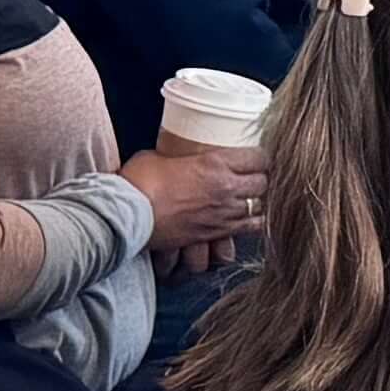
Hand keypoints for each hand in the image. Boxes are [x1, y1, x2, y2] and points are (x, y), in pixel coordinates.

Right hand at [119, 142, 261, 252]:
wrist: (126, 216)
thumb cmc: (137, 183)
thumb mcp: (159, 157)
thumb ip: (179, 158)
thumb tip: (179, 160)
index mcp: (214, 162)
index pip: (258, 157)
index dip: (260, 157)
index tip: (257, 158)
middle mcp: (226, 187)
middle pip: (263, 182)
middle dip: (261, 179)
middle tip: (254, 178)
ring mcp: (224, 212)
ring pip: (261, 206)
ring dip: (258, 202)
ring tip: (252, 199)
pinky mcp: (216, 233)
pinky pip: (250, 229)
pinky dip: (253, 224)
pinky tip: (249, 220)